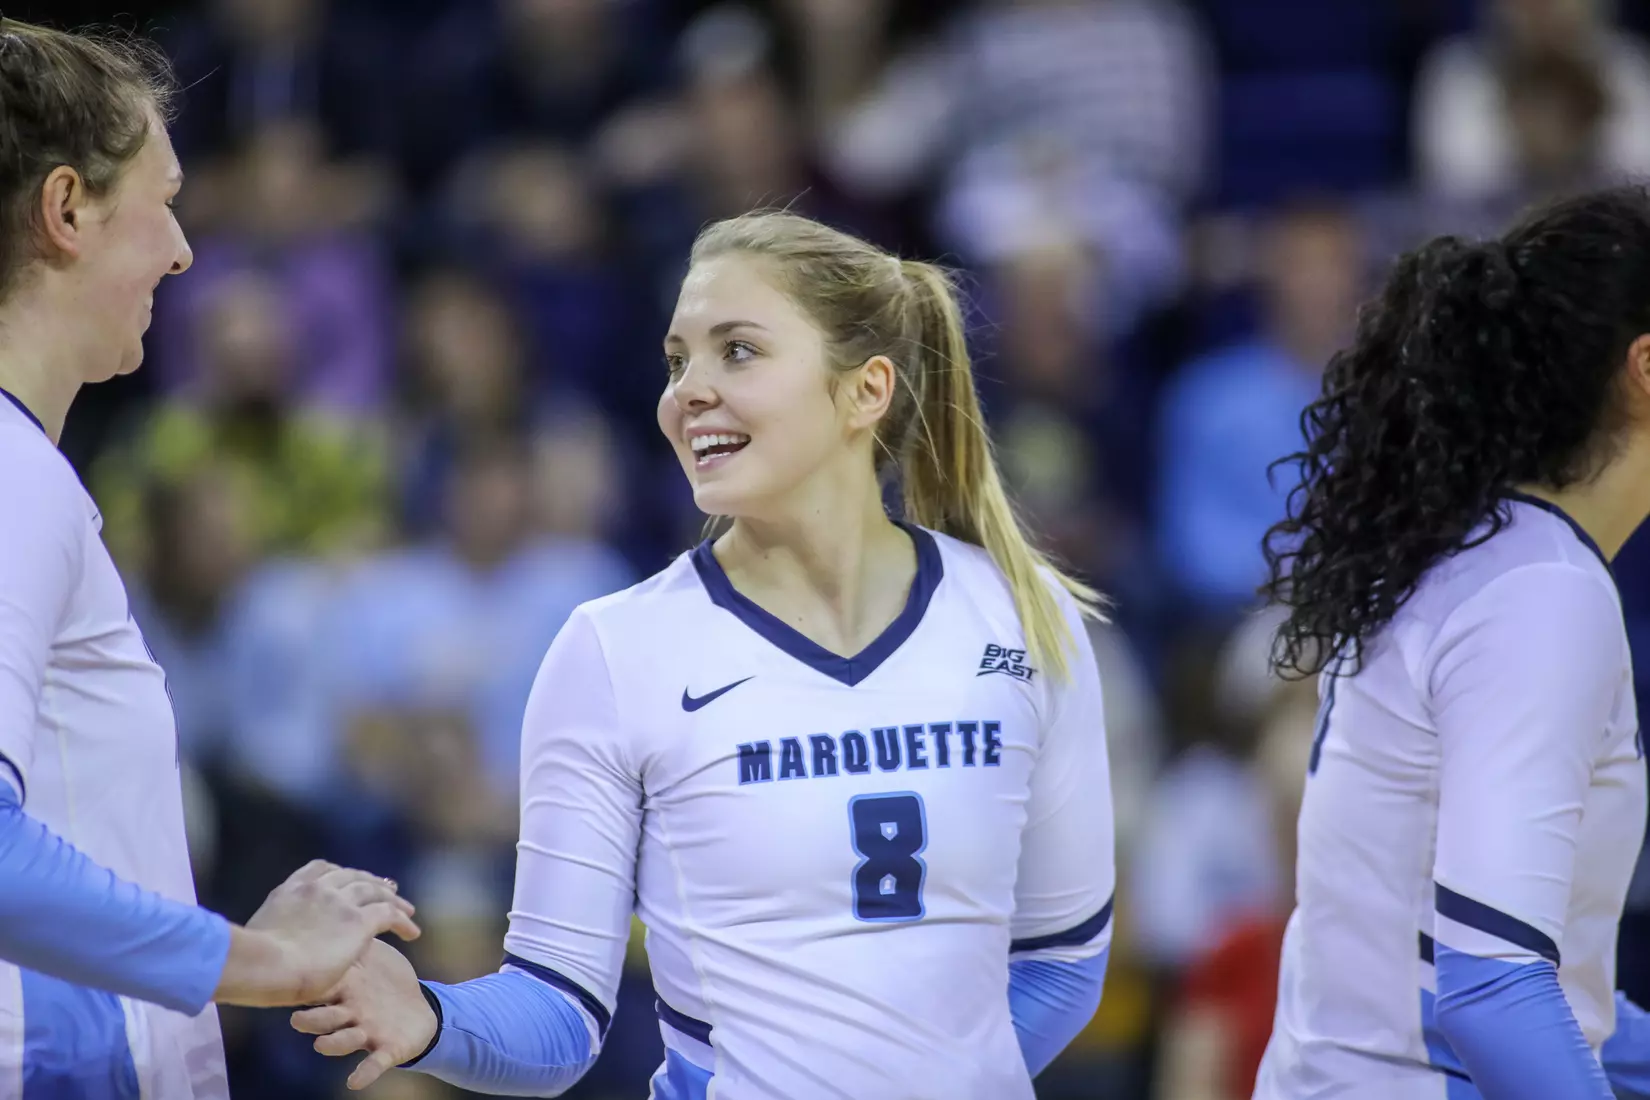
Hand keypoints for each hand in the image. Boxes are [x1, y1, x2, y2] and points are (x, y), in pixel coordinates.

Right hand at [215, 861, 419, 1007]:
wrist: (262, 967)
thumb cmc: (252, 966)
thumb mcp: (258, 940)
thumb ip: (274, 934)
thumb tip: (273, 946)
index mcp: (290, 891)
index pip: (320, 869)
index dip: (340, 873)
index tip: (352, 880)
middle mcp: (316, 889)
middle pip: (353, 876)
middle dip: (372, 881)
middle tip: (389, 888)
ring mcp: (338, 902)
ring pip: (375, 891)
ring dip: (393, 900)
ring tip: (407, 911)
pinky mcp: (357, 921)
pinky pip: (388, 914)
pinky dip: (403, 920)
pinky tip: (412, 933)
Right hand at [291, 939, 437, 1090]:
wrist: (418, 1009)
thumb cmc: (386, 980)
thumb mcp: (369, 955)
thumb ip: (351, 936)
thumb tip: (332, 902)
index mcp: (345, 990)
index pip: (321, 987)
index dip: (308, 986)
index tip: (290, 981)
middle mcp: (349, 1014)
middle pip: (323, 1018)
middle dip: (311, 1020)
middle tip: (297, 1020)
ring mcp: (365, 1033)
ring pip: (343, 1041)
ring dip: (333, 1043)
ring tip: (322, 1045)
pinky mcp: (386, 1049)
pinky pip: (374, 1064)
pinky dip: (364, 1073)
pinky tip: (354, 1082)